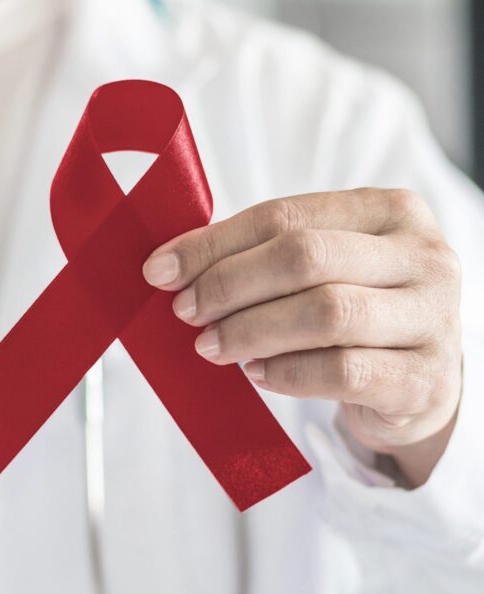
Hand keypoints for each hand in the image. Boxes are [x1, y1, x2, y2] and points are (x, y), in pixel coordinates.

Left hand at [142, 189, 462, 487]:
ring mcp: (432, 318)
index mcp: (389, 210)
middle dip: (229, 285)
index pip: (285, 216)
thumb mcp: (323, 268)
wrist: (420, 383)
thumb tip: (170, 265)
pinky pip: (343, 371)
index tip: (161, 270)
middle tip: (186, 311)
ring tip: (212, 346)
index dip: (214, 244)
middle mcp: (422, 256)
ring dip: (251, 330)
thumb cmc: (355, 311)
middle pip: (305, 258)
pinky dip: (288, 373)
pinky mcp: (424, 380)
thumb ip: (260, 255)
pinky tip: (257, 374)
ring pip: (326, 313)